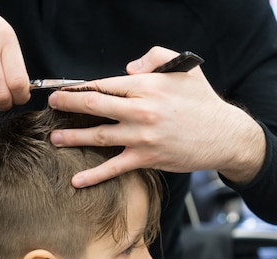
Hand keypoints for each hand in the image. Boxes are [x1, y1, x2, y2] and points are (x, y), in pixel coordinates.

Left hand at [48, 46, 265, 187]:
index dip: (81, 86)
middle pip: (93, 106)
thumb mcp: (183, 68)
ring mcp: (141, 136)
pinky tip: (77, 181)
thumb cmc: (203, 100)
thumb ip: (154, 58)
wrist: (224, 135)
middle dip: (67, 104)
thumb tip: (127, 69)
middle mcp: (140, 110)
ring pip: (98, 136)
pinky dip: (94, 176)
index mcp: (146, 85)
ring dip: (72, 137)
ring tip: (54, 139)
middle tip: (51, 105)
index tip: (65, 89)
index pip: (104, 84)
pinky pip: (114, 167)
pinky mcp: (146, 158)